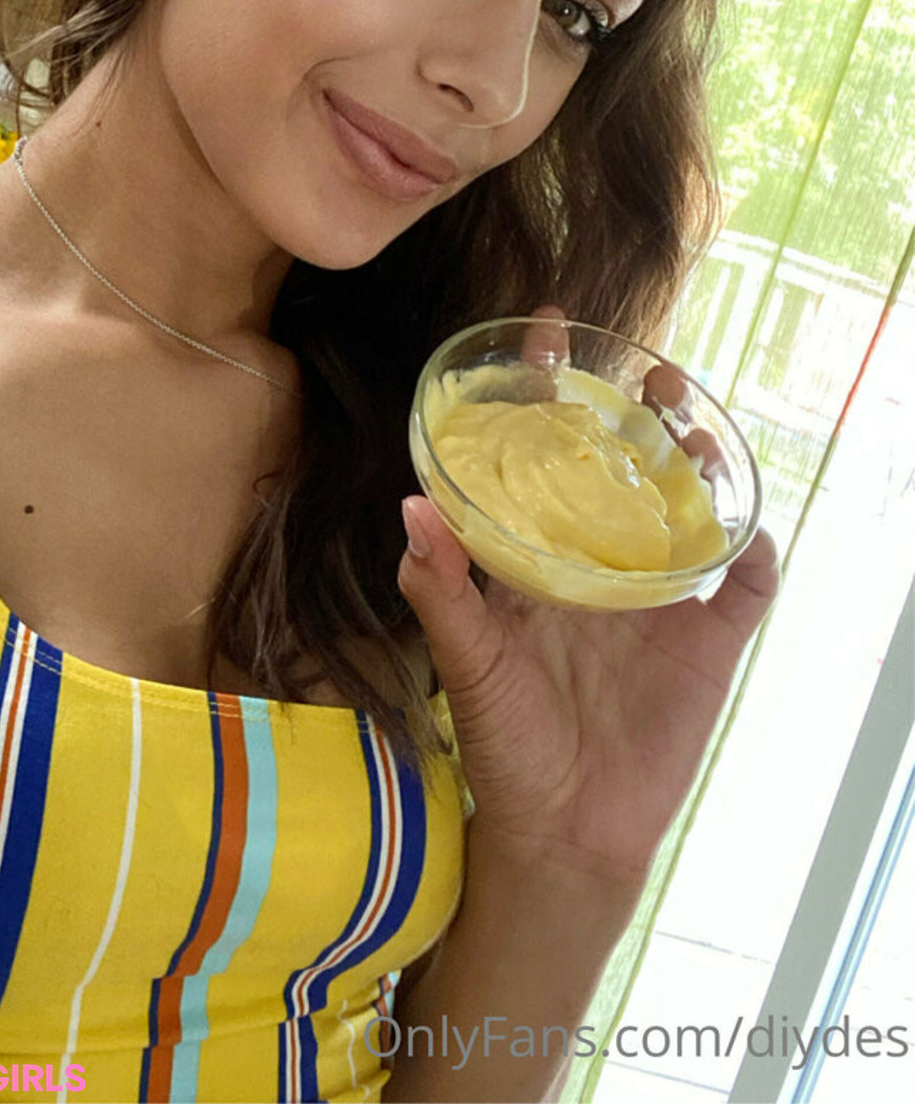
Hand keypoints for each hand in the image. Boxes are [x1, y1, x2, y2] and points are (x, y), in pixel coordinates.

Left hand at [398, 305, 779, 882]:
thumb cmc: (505, 747)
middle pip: (622, 467)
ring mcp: (655, 602)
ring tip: (691, 418)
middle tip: (643, 363)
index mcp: (537, 560)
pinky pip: (738, 590)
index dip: (540, 392)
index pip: (538, 456)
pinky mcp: (703, 646)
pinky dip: (751, 556)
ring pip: (686, 510)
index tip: (539, 327)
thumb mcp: (467, 666)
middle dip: (633, 409)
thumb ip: (442, 593)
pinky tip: (748, 529)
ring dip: (698, 461)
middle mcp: (597, 566)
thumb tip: (410, 508)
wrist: (564, 833)